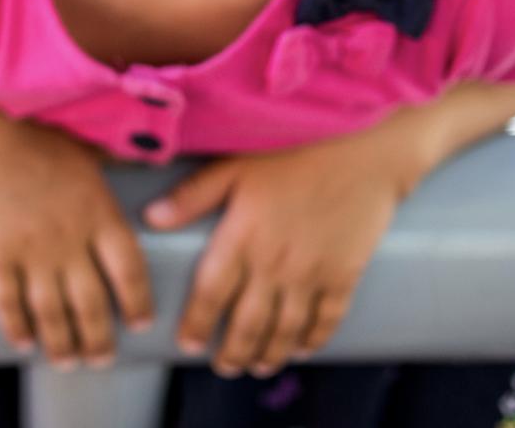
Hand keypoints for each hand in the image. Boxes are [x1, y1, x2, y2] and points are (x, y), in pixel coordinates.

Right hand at [0, 116, 155, 368]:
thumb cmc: (24, 137)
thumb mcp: (79, 149)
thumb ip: (109, 164)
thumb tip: (138, 160)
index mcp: (97, 210)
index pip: (130, 269)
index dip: (137, 301)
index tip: (140, 323)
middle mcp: (69, 237)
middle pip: (92, 302)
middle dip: (98, 338)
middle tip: (100, 359)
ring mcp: (31, 250)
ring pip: (53, 312)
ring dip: (61, 343)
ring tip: (66, 362)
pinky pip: (8, 303)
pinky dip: (16, 327)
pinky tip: (22, 344)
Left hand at [142, 127, 423, 378]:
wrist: (363, 147)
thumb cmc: (294, 147)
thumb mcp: (235, 164)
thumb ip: (193, 195)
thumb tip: (151, 218)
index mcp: (242, 236)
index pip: (211, 294)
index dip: (197, 323)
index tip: (187, 344)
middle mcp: (274, 263)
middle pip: (248, 323)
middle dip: (233, 352)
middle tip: (223, 366)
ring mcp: (312, 273)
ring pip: (286, 329)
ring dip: (269, 354)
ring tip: (257, 367)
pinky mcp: (344, 275)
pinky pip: (327, 319)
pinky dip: (313, 340)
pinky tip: (302, 349)